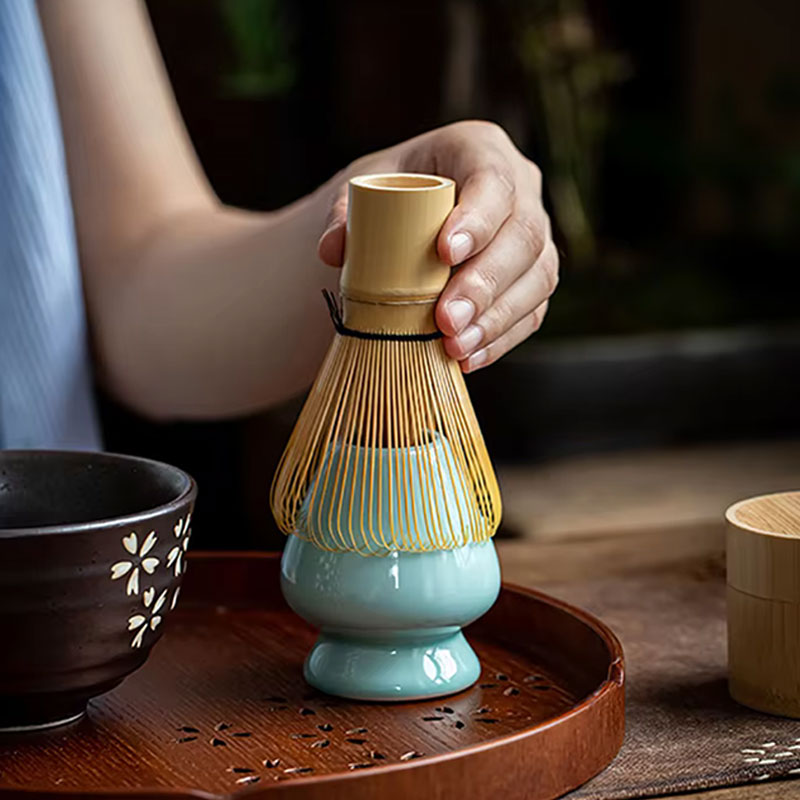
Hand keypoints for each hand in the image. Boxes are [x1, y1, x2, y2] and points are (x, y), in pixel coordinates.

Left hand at [318, 120, 557, 371]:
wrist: (407, 218)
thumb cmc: (388, 195)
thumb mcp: (361, 191)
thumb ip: (343, 215)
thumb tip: (333, 250)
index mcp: (478, 148)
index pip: (493, 180)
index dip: (478, 219)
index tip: (445, 254)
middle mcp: (522, 187)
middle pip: (525, 235)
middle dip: (486, 283)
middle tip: (446, 320)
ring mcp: (535, 235)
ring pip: (539, 277)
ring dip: (497, 318)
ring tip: (455, 346)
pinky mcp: (534, 278)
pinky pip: (532, 310)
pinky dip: (501, 338)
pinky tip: (469, 358)